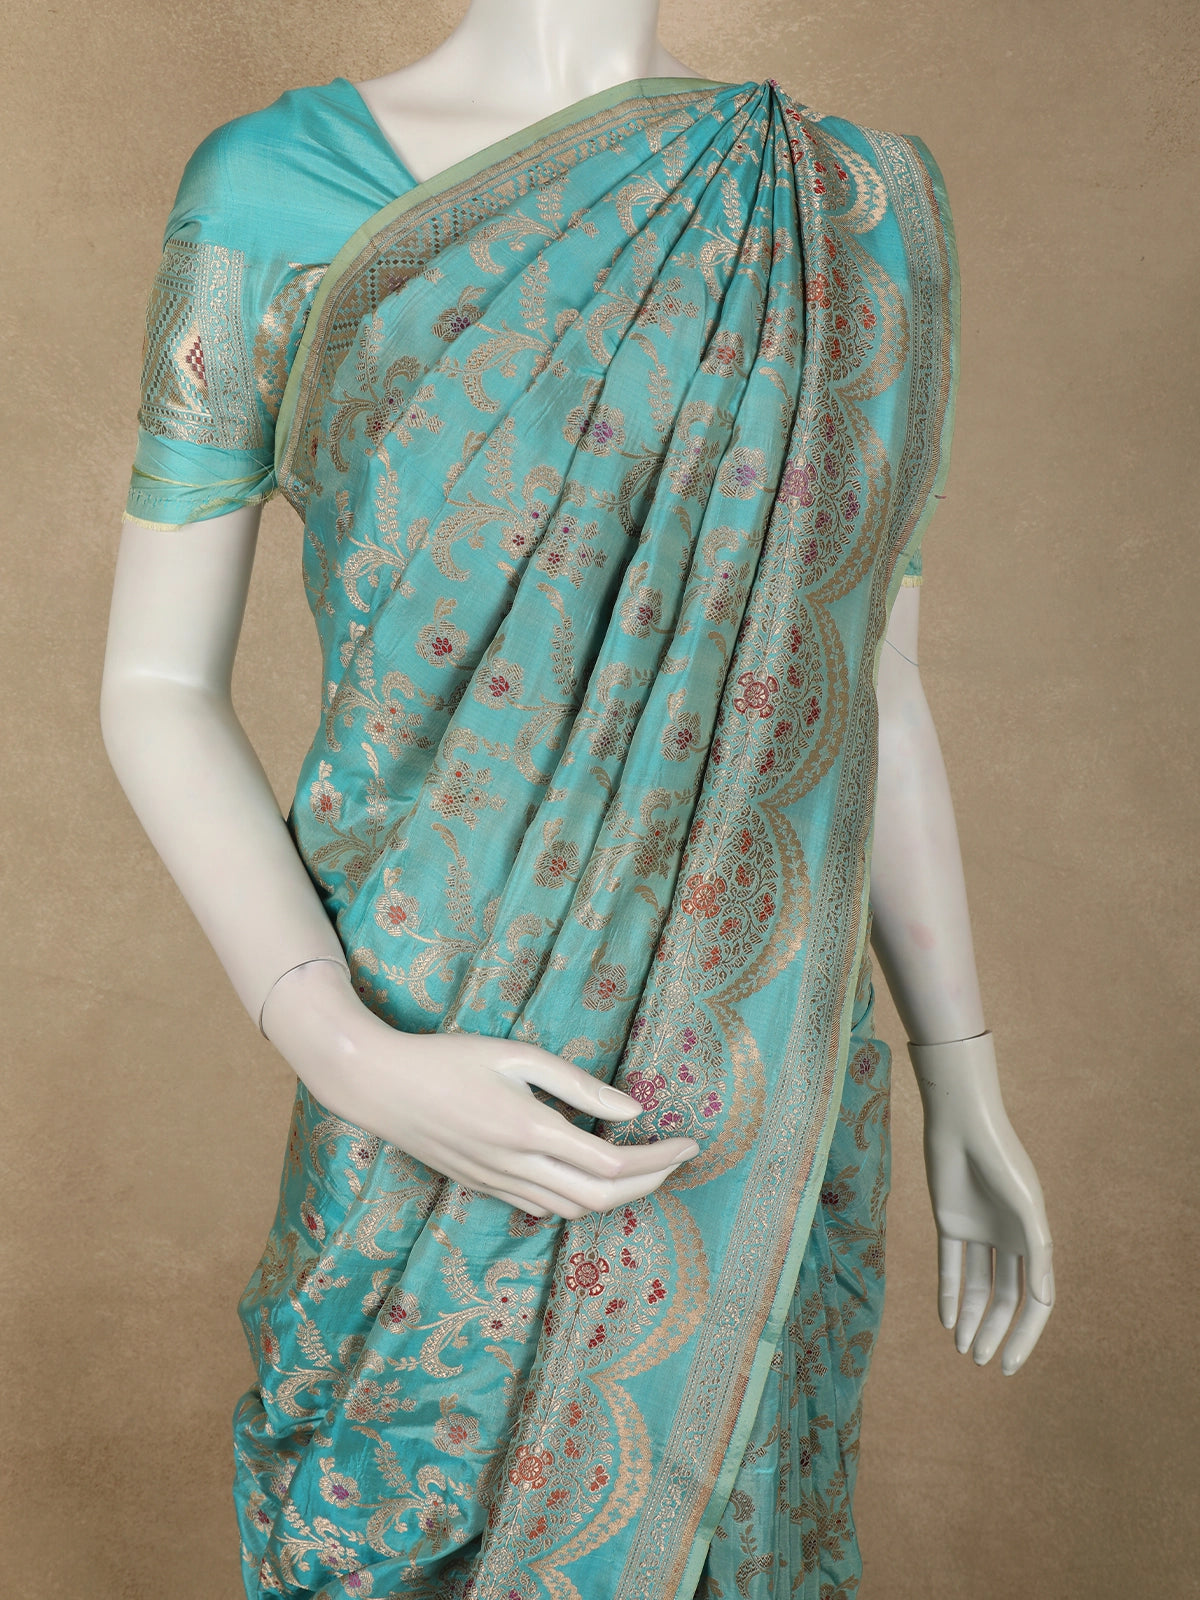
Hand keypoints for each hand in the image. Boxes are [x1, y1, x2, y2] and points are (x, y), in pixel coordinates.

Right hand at [260, 958, 699, 1219]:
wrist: (380, 1086)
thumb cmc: (448, 1058)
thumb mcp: (517, 1055)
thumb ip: (577, 1084)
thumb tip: (632, 1110)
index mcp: (532, 1132)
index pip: (614, 1164)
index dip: (659, 1159)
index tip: (689, 1143)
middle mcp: (518, 1169)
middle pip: (602, 1199)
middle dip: (650, 1185)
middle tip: (676, 1162)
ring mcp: (498, 1185)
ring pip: (573, 1211)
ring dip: (616, 1198)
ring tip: (644, 1170)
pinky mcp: (483, 1188)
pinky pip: (543, 1208)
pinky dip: (579, 1200)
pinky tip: (589, 1177)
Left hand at [911, 1034, 1053, 1375]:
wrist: (962, 1124)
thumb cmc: (1001, 1160)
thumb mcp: (1026, 1207)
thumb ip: (1037, 1254)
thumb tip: (1044, 1302)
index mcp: (1033, 1240)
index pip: (1034, 1300)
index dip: (1024, 1335)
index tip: (1008, 1364)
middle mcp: (1007, 1239)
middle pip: (1003, 1299)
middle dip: (993, 1332)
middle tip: (979, 1361)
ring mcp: (978, 1232)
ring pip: (976, 1287)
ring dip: (970, 1319)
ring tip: (962, 1349)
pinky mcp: (950, 1223)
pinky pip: (950, 1267)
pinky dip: (948, 1294)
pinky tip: (945, 1320)